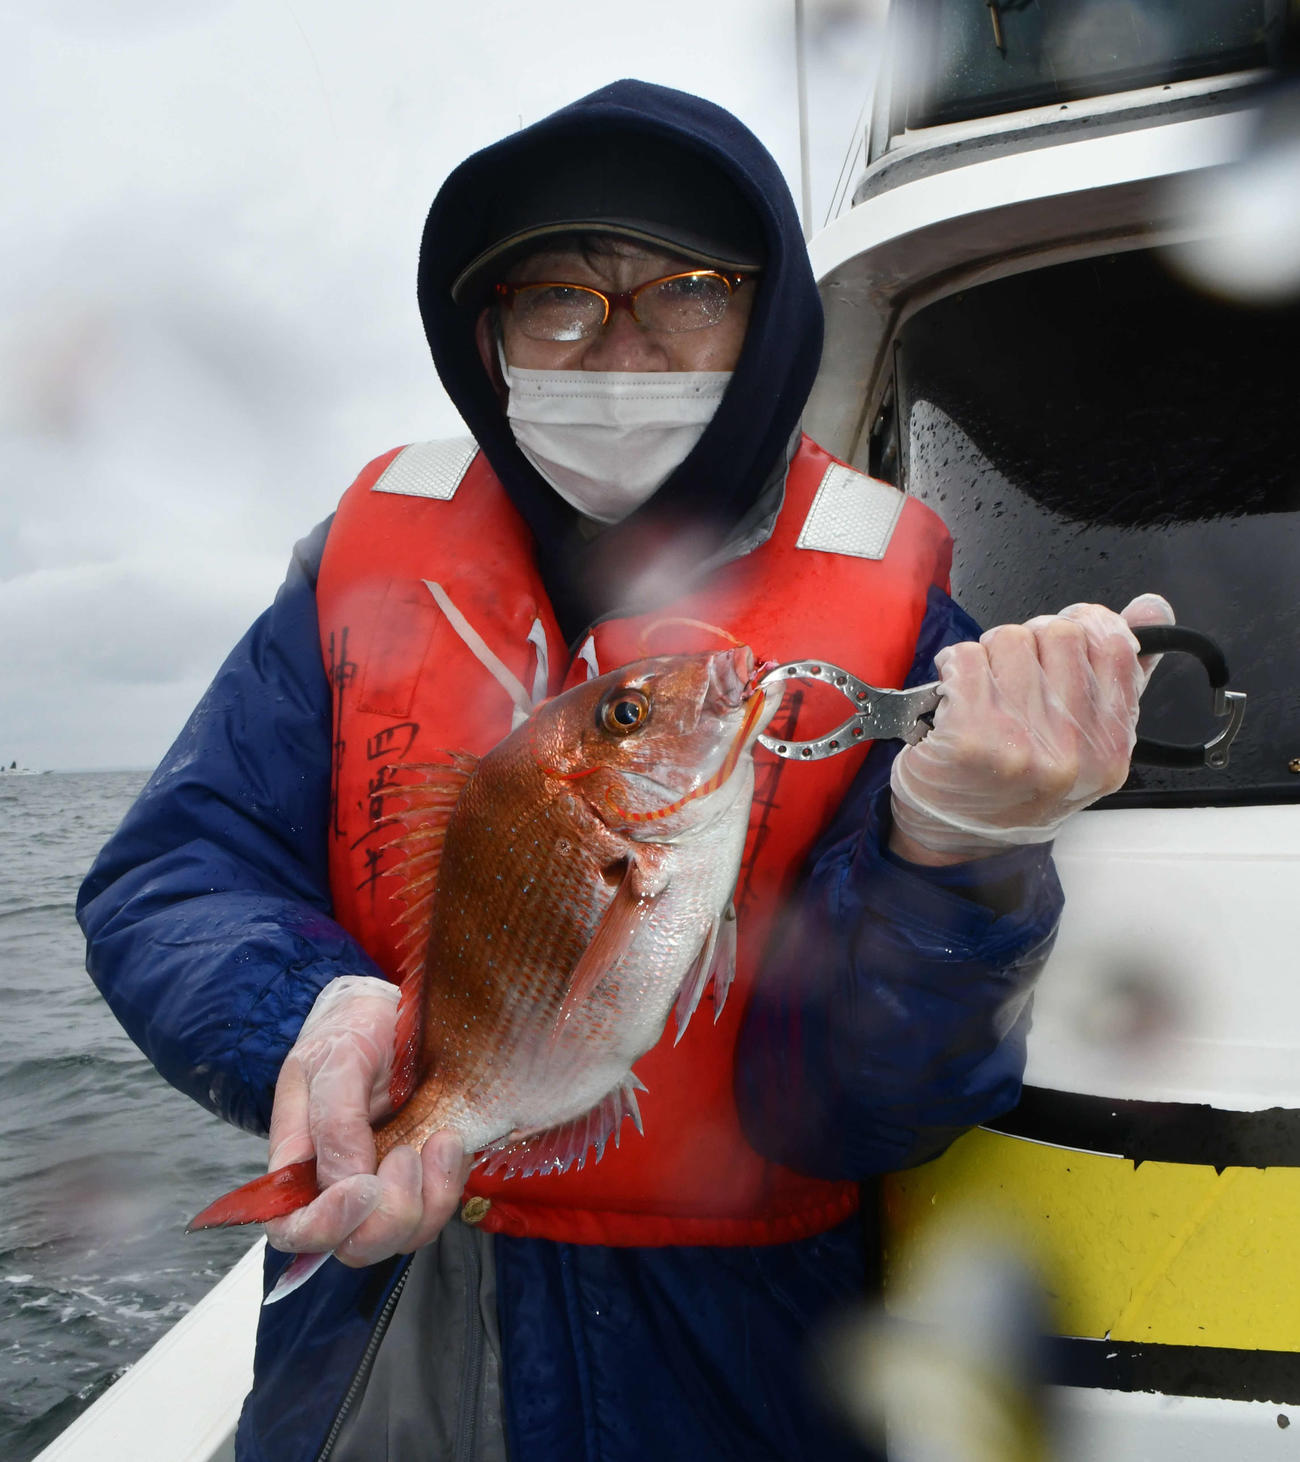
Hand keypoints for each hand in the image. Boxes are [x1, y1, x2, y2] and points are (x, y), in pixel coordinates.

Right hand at [263, 975, 471, 1265]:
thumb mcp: (337, 1057)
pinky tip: (450, 1139)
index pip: (294, 1229)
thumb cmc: (353, 1027)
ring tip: (438, 1140)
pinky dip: (450, 1181)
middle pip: (356, 1244)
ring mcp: (385, 1184)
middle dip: (389, 1215)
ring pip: (404, 1234)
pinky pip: (439, 1205)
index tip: (362, 1189)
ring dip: (429, 1198)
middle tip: (407, 1154)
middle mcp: (339, 1184)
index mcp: (300, 1161)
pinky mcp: (425, 1176)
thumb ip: (335, 1120)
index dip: (325, 1227)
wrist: (394, 1011)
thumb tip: (344, 1184)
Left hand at [889, 594, 1174, 863]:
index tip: (1057, 637)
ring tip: (982, 690)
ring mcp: (1023, 745)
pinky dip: (953, 667)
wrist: (956, 836)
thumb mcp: (1085, 743)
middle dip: (1029, 640)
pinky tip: (953, 697)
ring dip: (989, 654)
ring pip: (1010, 638)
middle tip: (1010, 674)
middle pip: (1059, 633)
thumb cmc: (1015, 785)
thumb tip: (1152, 607)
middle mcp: (1074, 751)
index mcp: (1111, 747)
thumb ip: (1122, 675)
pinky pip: (966, 657)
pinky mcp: (972, 738)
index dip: (1084, 623)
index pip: (1115, 646)